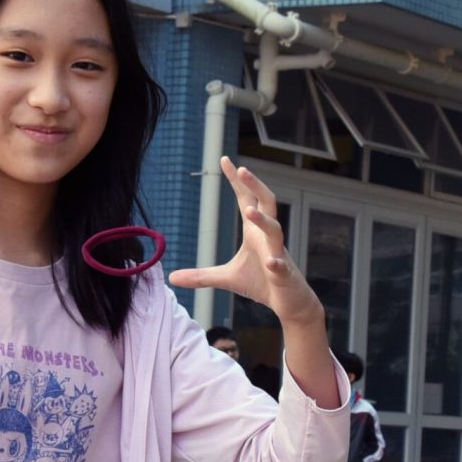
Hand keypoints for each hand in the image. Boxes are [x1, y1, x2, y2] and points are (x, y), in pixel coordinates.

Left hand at [169, 159, 321, 324]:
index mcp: (254, 232)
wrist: (289, 302)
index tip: (225, 159)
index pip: (247, 199)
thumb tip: (172, 277)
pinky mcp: (284, 274)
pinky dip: (276, 263)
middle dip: (255, 185)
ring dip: (263, 220)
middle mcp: (267, 237)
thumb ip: (201, 276)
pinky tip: (270, 263)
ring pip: (275, 230)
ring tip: (249, 212)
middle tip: (242, 169)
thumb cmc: (261, 283)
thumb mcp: (226, 278)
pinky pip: (281, 266)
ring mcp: (278, 253)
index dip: (238, 180)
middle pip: (267, 203)